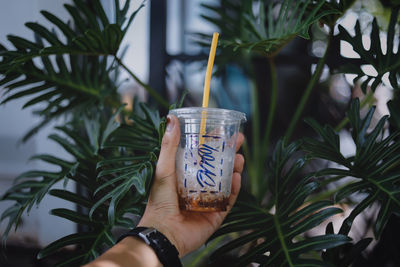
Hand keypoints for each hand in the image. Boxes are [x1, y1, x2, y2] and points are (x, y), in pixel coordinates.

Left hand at [138, 115, 244, 256]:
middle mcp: (200, 185)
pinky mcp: (217, 214)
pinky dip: (235, 189)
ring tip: (239, 159)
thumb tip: (171, 118)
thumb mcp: (164, 168)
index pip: (204, 154)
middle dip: (230, 153)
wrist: (163, 232)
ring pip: (227, 181)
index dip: (215, 142)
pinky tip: (237, 178)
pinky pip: (229, 200)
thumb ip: (169, 145)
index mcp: (187, 174)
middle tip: (239, 141)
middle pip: (219, 166)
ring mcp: (209, 199)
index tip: (224, 130)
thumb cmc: (160, 200)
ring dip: (235, 169)